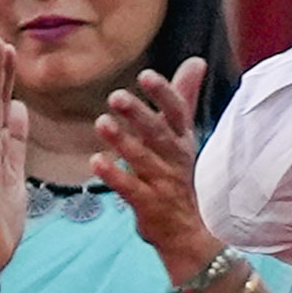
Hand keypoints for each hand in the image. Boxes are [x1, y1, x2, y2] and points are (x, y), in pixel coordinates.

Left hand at [90, 59, 215, 271]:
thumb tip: (196, 61)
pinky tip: (95, 162)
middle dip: (139, 115)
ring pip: (142, 159)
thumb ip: (184, 98)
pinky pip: (130, 188)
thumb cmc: (176, 174)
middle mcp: (175, 159)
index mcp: (182, 139)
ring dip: (122, 141)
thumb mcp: (182, 136)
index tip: (145, 76)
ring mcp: (162, 182)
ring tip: (101, 123)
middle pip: (158, 133)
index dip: (163, 94)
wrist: (186, 231)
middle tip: (116, 97)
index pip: (177, 112)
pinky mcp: (148, 205)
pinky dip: (114, 175)